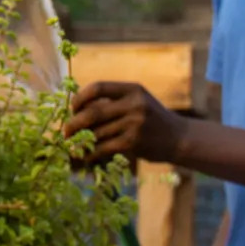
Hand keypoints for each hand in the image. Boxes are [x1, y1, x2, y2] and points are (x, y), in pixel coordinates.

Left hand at [64, 81, 183, 165]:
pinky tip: (86, 158)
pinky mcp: (134, 142)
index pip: (98, 87)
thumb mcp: (139, 101)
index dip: (80, 98)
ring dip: (81, 142)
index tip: (72, 108)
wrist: (179, 138)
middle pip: (93, 112)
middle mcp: (133, 103)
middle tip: (65, 132)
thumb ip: (115, 101)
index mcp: (132, 89)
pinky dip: (91, 154)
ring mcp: (134, 123)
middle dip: (74, 123)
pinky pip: (105, 147)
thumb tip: (79, 110)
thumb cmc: (153, 120)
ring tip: (72, 147)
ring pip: (97, 132)